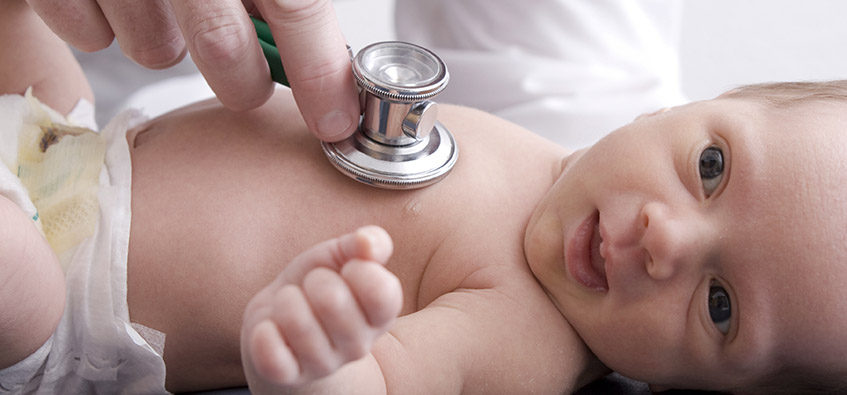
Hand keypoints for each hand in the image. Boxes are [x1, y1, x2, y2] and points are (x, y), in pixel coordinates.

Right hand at [27, 0, 359, 140]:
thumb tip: (328, 54)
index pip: (296, 2)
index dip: (319, 71)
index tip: (335, 121)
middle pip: (223, 43)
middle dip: (243, 81)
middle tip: (248, 83)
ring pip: (154, 49)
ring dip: (165, 45)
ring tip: (165, 10)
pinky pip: (90, 37)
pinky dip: (104, 27)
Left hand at [241, 226, 401, 387]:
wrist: (280, 315)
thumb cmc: (318, 281)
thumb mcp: (342, 255)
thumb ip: (366, 243)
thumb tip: (369, 243)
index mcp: (381, 316)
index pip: (382, 293)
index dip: (358, 269)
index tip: (347, 268)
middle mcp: (358, 346)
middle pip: (332, 300)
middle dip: (313, 280)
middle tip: (312, 286)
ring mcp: (324, 365)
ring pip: (297, 323)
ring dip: (285, 301)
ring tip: (289, 304)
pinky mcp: (288, 375)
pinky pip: (272, 356)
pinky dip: (264, 334)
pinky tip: (270, 327)